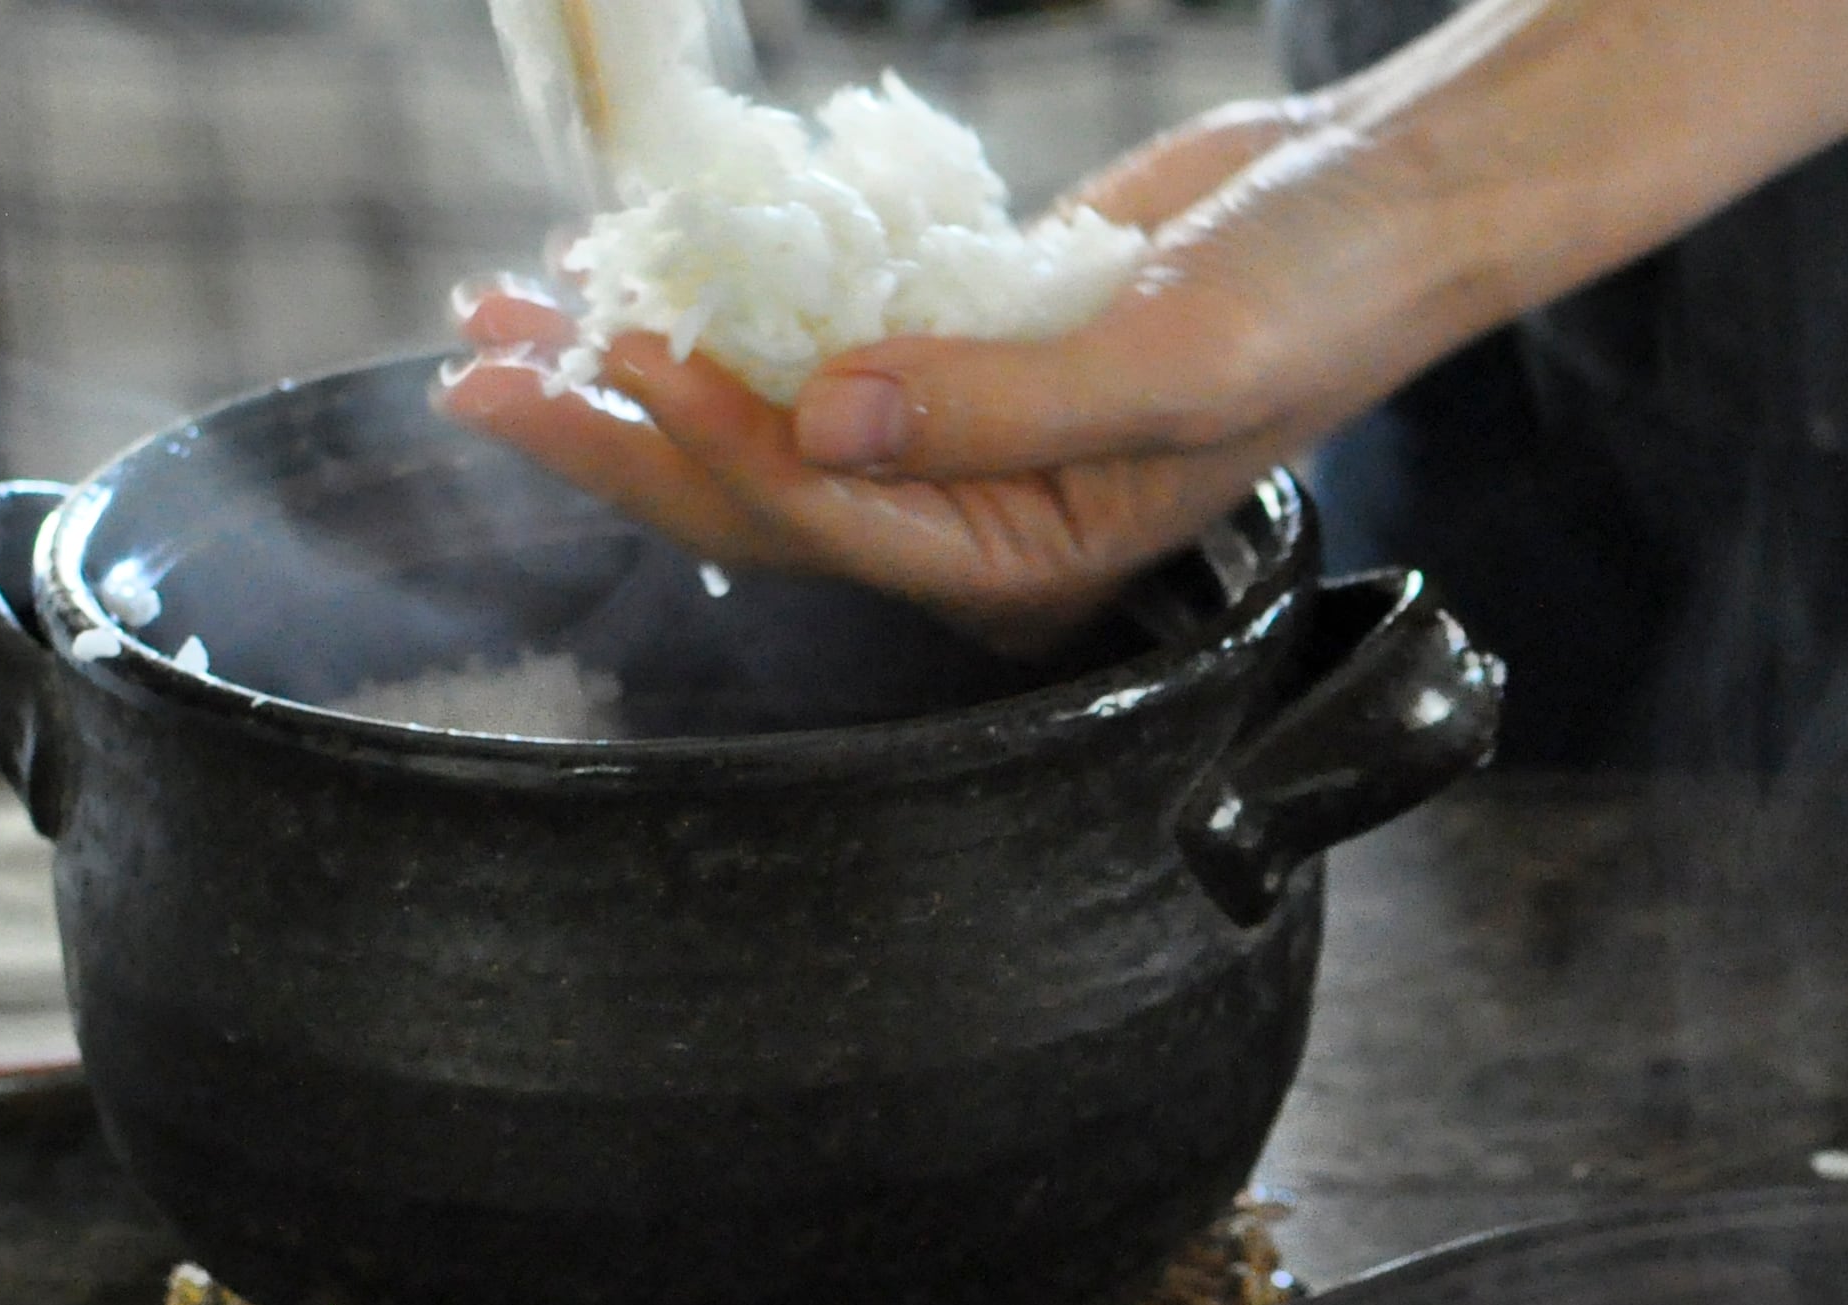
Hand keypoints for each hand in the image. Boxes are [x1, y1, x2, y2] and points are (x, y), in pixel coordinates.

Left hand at [437, 98, 1443, 647]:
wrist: (1375, 204)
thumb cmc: (1315, 298)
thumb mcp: (1175, 356)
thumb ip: (1000, 397)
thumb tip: (823, 413)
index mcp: (1028, 558)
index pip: (832, 518)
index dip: (710, 438)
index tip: (613, 347)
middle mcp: (974, 516)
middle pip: (757, 493)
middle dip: (613, 432)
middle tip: (472, 371)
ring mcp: (956, 433)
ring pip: (760, 417)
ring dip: (634, 364)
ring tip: (500, 312)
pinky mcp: (950, 348)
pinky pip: (804, 338)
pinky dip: (717, 298)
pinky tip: (624, 262)